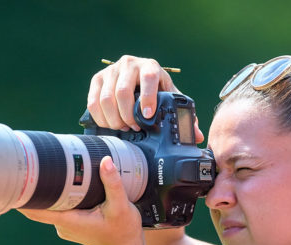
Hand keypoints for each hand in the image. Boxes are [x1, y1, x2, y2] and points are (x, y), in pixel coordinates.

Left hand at [19, 157, 144, 244]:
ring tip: (44, 169)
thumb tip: (105, 161)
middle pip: (38, 206)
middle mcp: (63, 225)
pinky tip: (61, 184)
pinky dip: (57, 197)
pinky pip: (57, 209)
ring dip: (46, 191)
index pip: (37, 210)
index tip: (15, 181)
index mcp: (70, 221)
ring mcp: (65, 226)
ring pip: (48, 206)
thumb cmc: (124, 230)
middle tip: (28, 164)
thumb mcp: (122, 206)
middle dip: (32, 187)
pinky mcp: (69, 225)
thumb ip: (113, 183)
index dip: (23, 197)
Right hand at [88, 55, 204, 142]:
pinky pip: (93, 101)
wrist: (137, 80)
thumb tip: (197, 135)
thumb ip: (182, 115)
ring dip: (113, 119)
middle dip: (127, 115)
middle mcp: (130, 64)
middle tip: (133, 128)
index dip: (148, 98)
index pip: (149, 78)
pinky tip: (110, 124)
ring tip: (122, 128)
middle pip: (123, 91)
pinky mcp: (97, 79)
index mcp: (151, 66)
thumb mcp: (168, 99)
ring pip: (105, 98)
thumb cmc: (156, 92)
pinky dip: (100, 117)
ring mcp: (111, 70)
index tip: (148, 116)